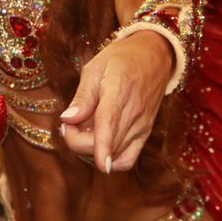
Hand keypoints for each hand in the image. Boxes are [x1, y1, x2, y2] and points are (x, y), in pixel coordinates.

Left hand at [58, 31, 173, 173]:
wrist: (153, 56)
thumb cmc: (121, 58)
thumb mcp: (95, 68)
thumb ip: (82, 96)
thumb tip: (68, 119)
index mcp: (118, 91)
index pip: (110, 123)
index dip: (104, 145)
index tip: (100, 164)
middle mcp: (134, 112)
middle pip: (106, 143)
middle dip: (77, 141)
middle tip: (68, 123)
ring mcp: (142, 125)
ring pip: (114, 154)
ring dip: (91, 150)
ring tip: (81, 129)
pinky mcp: (145, 133)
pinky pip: (128, 158)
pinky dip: (110, 159)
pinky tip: (98, 145)